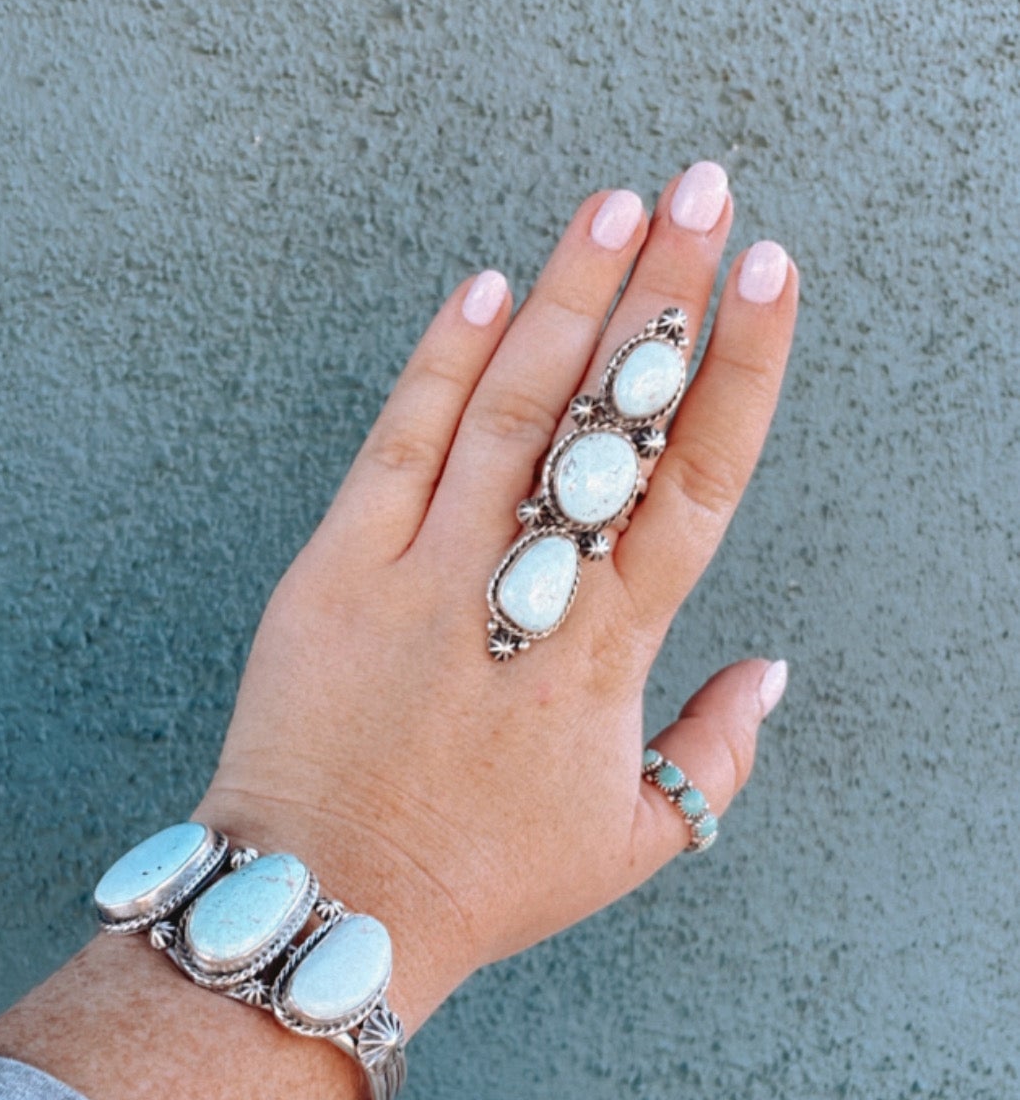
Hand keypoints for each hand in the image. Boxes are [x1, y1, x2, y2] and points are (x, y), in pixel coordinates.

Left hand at [199, 166, 796, 1034]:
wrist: (326, 909)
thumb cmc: (479, 884)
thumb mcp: (628, 845)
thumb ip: (715, 755)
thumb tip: (771, 671)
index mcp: (609, 654)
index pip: (697, 482)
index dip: (739, 370)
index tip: (773, 275)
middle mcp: (527, 596)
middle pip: (612, 418)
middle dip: (666, 294)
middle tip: (707, 191)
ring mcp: (425, 576)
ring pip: (511, 408)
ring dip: (567, 298)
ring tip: (617, 204)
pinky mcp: (334, 572)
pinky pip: (397, 447)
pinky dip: (440, 365)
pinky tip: (485, 288)